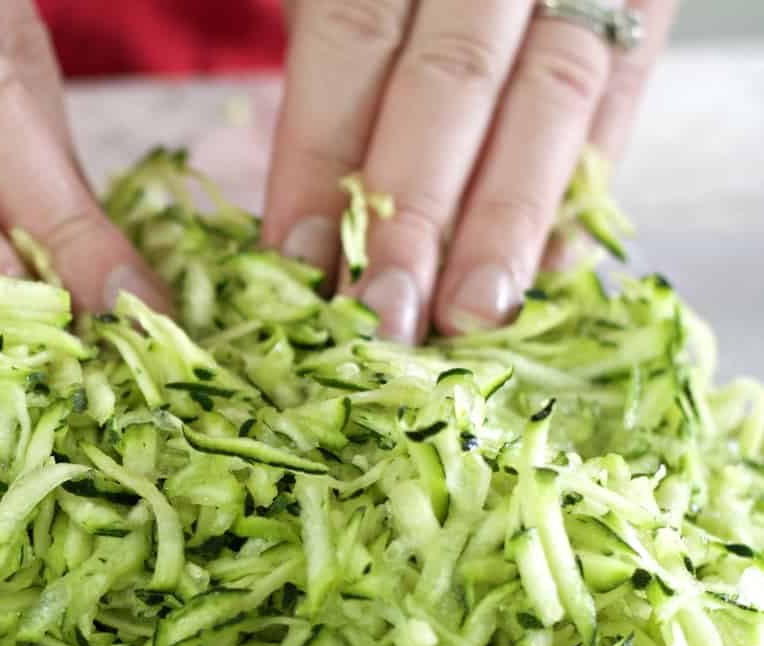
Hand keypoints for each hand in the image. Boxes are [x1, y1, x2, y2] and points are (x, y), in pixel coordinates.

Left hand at [264, 0, 676, 340]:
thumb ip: (336, 72)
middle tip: (386, 316)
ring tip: (472, 316)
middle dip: (414, 215)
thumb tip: (307, 236)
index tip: (297, 264)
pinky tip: (554, 267)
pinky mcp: (645, 2)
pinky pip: (623, 92)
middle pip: (450, 84)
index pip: (352, 41)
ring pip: (549, 96)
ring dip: (506, 222)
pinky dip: (588, 186)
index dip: (320, 159)